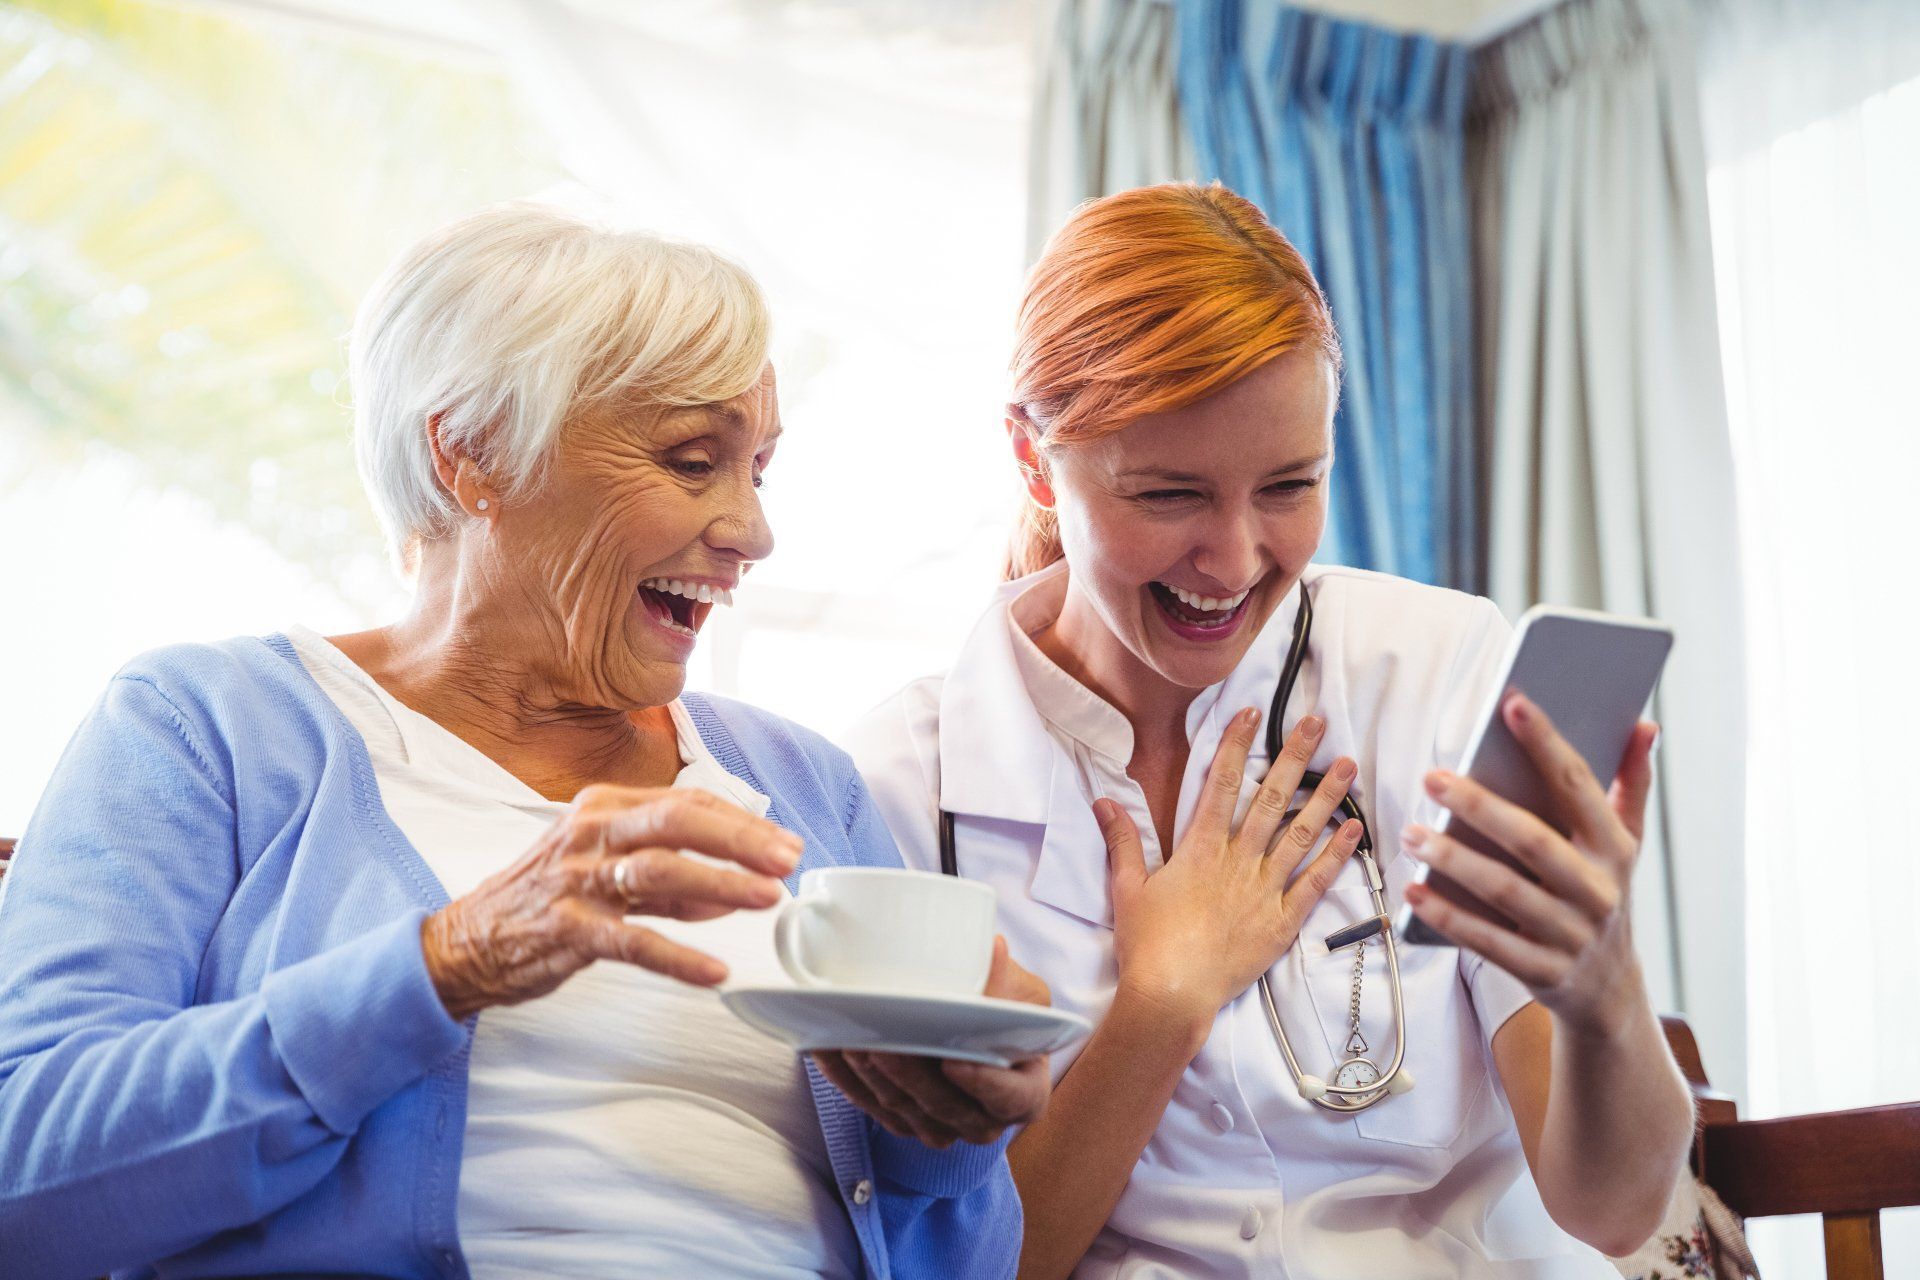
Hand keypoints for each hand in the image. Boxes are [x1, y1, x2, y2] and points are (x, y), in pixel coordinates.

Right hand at [421, 784, 802, 1019]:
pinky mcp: (565, 930)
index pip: (687, 802)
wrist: (463, 944)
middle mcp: (590, 833)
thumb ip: (668, 878)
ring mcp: (575, 880)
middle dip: (741, 840)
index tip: (785, 844)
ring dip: (722, 885)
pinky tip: (714, 971)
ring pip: (660, 871)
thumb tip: (731, 889)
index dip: (742, 823)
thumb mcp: (604, 870)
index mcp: (603, 808)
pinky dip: (678, 956)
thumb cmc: (542, 901)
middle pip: (679, 822)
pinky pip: (631, 941)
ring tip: (767, 899)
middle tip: (790, 860)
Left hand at [813, 938, 1052, 1147]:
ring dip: (871, 1076)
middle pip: (944, 1105)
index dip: (982, 1083)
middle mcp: (984, 1122)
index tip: (953, 1060)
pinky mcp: (904, 1121)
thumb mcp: (1020, 993)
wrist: (979, 1025)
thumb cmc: (1007, 1010)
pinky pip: (872, 1106)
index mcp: (1024, 1096)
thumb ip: (1007, 982)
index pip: (1009, 1098)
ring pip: (902, 1108)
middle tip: (882, 1043)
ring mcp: (942, 1126)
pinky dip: (847, 1079)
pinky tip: (829, 1049)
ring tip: (849, 1040)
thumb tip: (994, 948)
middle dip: (908, 1075)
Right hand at [1097, 707, 1363, 1028]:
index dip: (1235, 745)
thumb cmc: (1147, 944)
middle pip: (1270, 799)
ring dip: (1326, 798)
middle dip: (1294, 757)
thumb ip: (1123, 840)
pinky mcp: (1282, 921)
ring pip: (1301, 834)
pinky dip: (1337, 856)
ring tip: (1347, 766)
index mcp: (1199, 849)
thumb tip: (1105, 800)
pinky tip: (1355, 830)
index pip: (1220, 784)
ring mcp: (1264, 890)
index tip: (1250, 714)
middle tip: (1316, 724)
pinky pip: (1315, 883)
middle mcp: (1237, 861)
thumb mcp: (1128, 887)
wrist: (1172, 993)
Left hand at [1402, 693, 1657, 1035]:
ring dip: (1454, 860)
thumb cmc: (1602, 896)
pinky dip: (1449, 917)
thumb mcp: (1626, 845)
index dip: (1547, 744)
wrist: (1610, 993)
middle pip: (1534, 841)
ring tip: (1411, 834)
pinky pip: (1489, 942)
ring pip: (1506, 892)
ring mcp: (1571, 934)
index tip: (1513, 703)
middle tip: (1432, 778)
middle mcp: (1598, 890)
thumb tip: (1646, 724)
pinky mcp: (1543, 971)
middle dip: (1480, 806)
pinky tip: (1415, 891)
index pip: (1578, 786)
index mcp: (1614, 848)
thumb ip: (1631, 784)